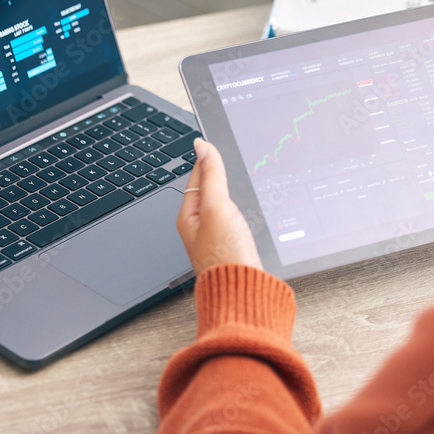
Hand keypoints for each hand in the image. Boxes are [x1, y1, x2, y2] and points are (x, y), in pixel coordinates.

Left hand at [176, 139, 262, 276]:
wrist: (244, 292)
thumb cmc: (226, 255)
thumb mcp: (218, 207)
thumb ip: (211, 176)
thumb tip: (202, 146)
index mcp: (188, 216)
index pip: (195, 176)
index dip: (207, 158)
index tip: (214, 141)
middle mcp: (198, 227)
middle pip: (207, 190)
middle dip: (217, 174)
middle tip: (226, 156)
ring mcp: (215, 237)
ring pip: (221, 205)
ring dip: (228, 192)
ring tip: (233, 176)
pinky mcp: (231, 246)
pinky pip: (232, 219)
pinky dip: (238, 209)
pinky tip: (245, 209)